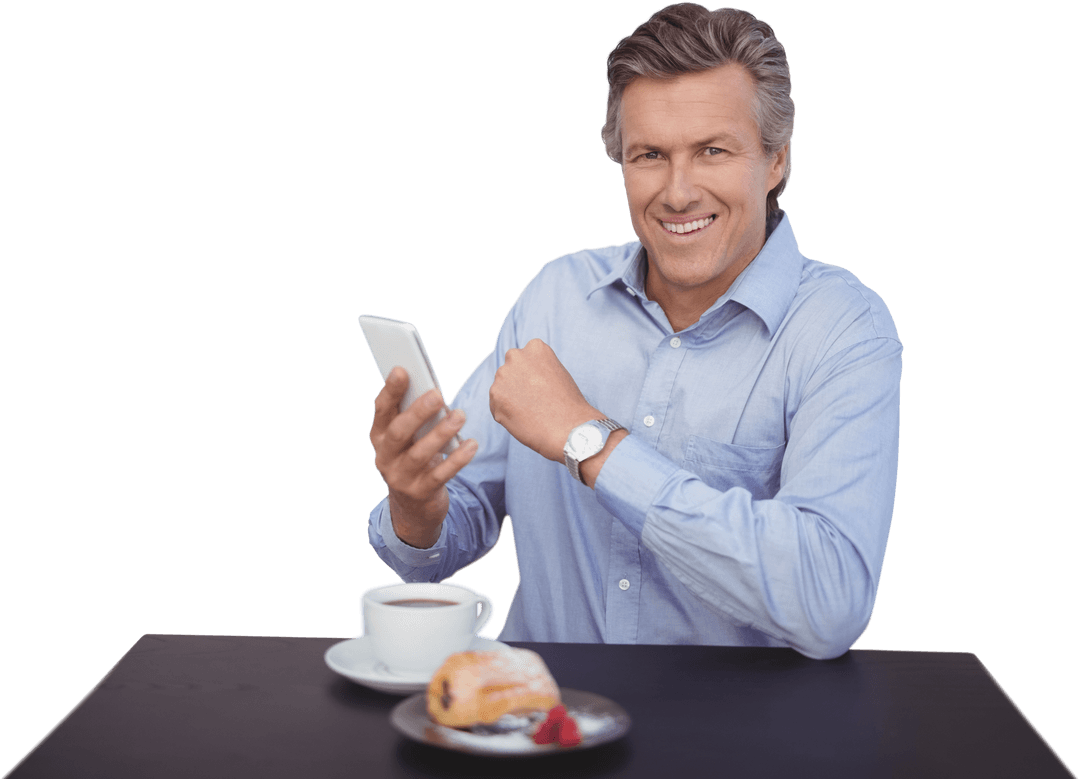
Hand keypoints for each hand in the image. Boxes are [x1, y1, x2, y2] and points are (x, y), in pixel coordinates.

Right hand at [370, 367, 477, 547]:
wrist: (413, 507)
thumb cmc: (413, 458)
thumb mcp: (407, 439)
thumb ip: (413, 416)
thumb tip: (431, 388)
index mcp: (379, 437)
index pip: (381, 411)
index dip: (390, 391)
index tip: (401, 370)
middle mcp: (385, 457)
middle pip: (399, 432)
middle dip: (417, 412)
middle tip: (437, 395)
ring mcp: (401, 477)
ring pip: (420, 454)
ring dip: (441, 433)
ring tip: (459, 416)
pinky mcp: (421, 493)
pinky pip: (441, 474)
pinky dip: (457, 459)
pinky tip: (471, 445)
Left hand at [489, 339, 600, 461]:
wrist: (568, 428)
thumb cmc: (568, 404)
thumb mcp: (558, 373)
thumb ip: (538, 369)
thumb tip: (521, 377)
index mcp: (535, 347)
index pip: (523, 359)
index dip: (530, 376)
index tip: (539, 388)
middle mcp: (516, 356)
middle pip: (509, 371)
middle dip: (516, 384)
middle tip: (532, 401)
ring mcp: (503, 375)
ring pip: (501, 389)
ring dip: (510, 399)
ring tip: (530, 412)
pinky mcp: (495, 395)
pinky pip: (496, 406)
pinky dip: (505, 414)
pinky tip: (522, 419)